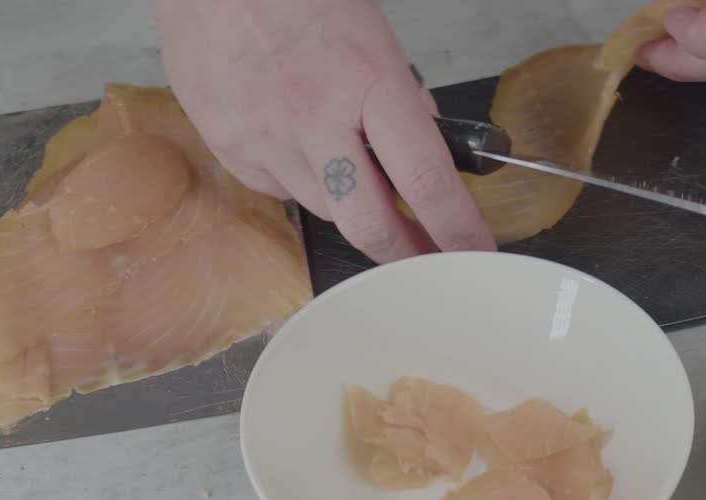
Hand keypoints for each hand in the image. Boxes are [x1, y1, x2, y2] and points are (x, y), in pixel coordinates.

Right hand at [149, 0, 493, 262]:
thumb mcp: (376, 40)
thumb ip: (405, 105)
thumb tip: (434, 156)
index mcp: (368, 82)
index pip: (426, 180)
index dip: (457, 230)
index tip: (474, 254)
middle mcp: (314, 118)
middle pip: (370, 225)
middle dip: (404, 250)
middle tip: (425, 254)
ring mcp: (266, 139)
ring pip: (327, 211)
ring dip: (350, 204)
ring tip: (346, 158)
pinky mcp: (231, 151)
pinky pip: (282, 192)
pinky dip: (301, 180)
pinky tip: (297, 142)